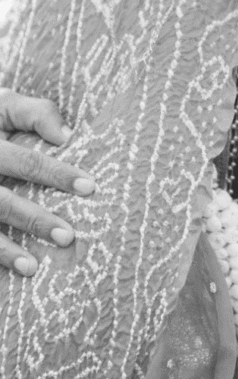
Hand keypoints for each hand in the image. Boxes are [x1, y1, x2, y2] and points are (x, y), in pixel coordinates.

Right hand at [0, 89, 95, 274]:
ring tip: (32, 268)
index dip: (57, 174)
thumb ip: (34, 114)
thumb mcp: (2, 106)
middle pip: (2, 202)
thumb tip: (67, 136)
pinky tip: (7, 273)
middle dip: (34, 220)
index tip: (89, 188)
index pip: (27, 161)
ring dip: (4, 251)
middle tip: (68, 236)